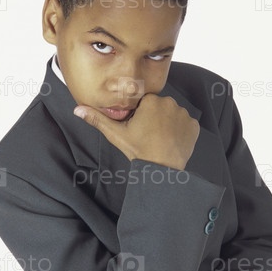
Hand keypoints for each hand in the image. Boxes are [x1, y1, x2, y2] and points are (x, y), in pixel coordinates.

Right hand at [73, 93, 199, 170]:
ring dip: (167, 124)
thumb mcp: (116, 134)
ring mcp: (184, 114)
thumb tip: (77, 109)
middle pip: (159, 107)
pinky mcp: (194, 126)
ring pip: (172, 115)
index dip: (140, 116)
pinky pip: (185, 124)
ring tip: (160, 139)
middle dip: (154, 118)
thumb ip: (97, 119)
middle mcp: (169, 103)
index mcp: (151, 101)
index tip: (139, 128)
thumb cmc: (139, 151)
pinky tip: (171, 141)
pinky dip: (179, 131)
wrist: (161, 169)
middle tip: (148, 135)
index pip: (144, 103)